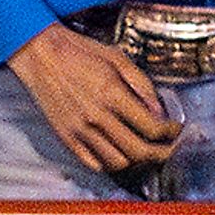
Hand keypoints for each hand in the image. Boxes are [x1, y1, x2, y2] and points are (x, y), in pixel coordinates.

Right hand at [5, 24, 181, 175]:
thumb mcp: (117, 57)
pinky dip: (109, 162)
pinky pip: (92, 162)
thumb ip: (141, 84)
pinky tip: (116, 151)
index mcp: (112, 93)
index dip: (170, 132)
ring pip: (117, 162)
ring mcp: (79, 130)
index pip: (151, 127)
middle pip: (138, 151)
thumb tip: (158, 110)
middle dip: (161, 153)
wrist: (39, 54)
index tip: (175, 130)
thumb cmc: (78, 52)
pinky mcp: (65, 136)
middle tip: (168, 148)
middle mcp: (96, 116)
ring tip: (142, 150)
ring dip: (136, 160)